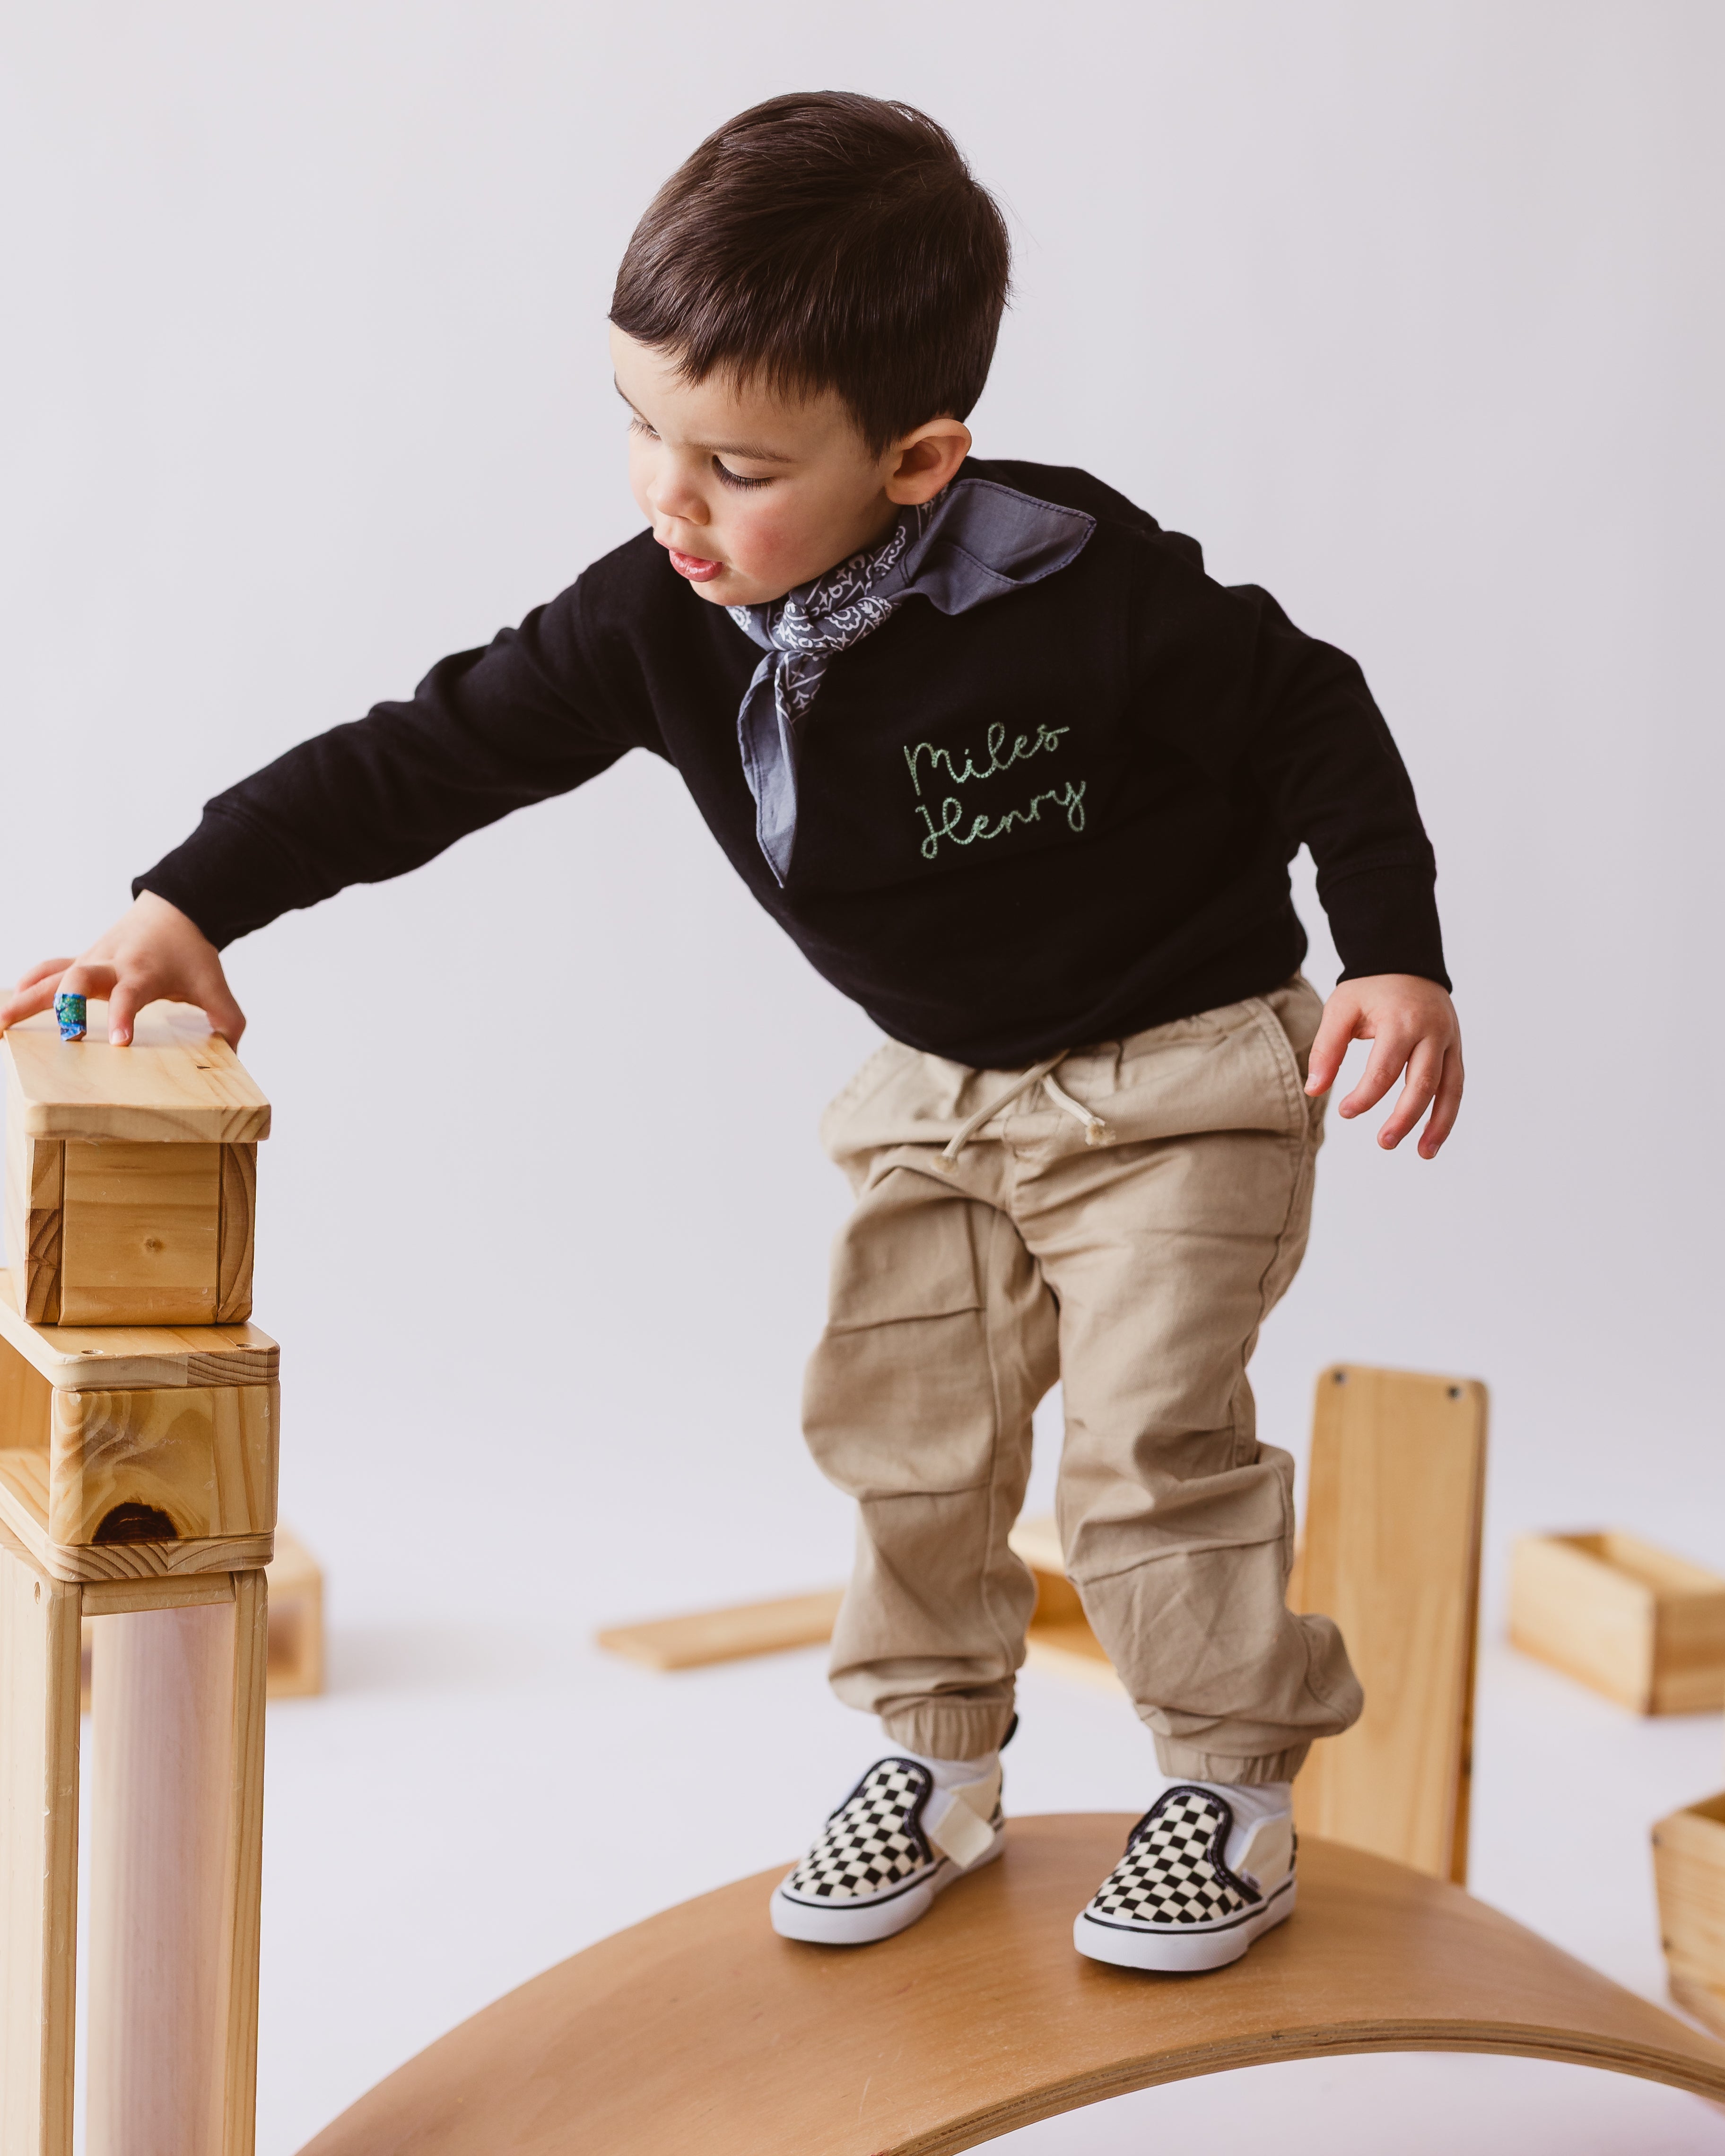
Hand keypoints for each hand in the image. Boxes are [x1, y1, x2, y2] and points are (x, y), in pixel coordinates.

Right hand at [0, 892, 245, 1046]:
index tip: (119, 1043)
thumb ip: (227, 1019)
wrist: (175, 912)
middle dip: (64, 1003)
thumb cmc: (192, 953)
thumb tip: (234, 1053)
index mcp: (145, 972)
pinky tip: (11, 1000)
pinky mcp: (82, 959)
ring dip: (26, 997)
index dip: (123, 1016)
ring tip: (1, 1024)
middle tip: (57, 1034)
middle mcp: (113, 964)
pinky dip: (29, 981)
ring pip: (53, 974)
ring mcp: (92, 960)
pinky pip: (49, 967)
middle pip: (79, 977)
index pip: (131, 994)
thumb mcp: (214, 985)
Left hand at [1305, 973, 1461, 1157]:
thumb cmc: (1369, 989)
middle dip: (1404, 1117)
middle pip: (1422, 1083)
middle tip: (1383, 1143)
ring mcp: (1449, 1040)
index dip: (1366, 1096)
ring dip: (1438, 1124)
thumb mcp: (1341, 1008)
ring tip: (1424, 1153)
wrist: (1406, 961)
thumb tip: (1313, 1090)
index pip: (1384, 1068)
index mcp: (1402, 1020)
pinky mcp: (1456, 1048)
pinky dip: (1448, 1112)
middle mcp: (1432, 1031)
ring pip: (1449, 1088)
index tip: (1345, 1111)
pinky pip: (1456, 1085)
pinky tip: (1434, 1138)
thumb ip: (1326, 1048)